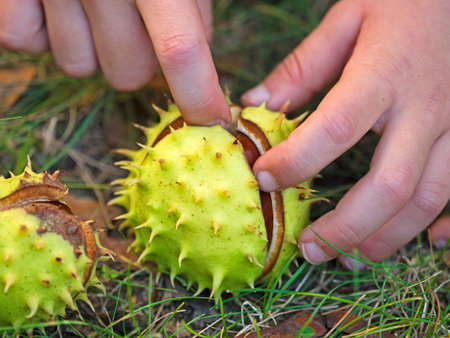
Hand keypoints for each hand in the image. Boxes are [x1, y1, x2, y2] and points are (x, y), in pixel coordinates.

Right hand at [0, 0, 229, 125]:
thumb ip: (193, 2)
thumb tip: (198, 49)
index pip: (181, 51)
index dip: (200, 97)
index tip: (215, 120)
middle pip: (128, 75)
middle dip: (142, 61)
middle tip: (139, 24)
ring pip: (80, 67)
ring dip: (93, 47)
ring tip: (93, 3)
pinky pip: (25, 42)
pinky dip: (42, 29)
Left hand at [242, 0, 449, 266]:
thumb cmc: (405, 1)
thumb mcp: (348, 20)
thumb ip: (301, 67)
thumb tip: (255, 106)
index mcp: (384, 73)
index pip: (336, 128)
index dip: (297, 161)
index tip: (262, 179)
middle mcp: (426, 107)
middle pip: (390, 185)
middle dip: (345, 227)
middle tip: (307, 250)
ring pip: (429, 198)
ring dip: (388, 236)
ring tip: (348, 257)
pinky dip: (449, 222)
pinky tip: (426, 242)